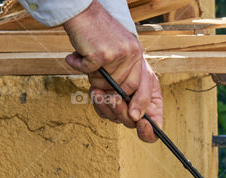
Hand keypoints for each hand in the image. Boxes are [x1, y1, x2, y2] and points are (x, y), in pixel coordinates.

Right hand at [63, 0, 162, 141]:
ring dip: (92, 77)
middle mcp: (134, 55)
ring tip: (88, 62)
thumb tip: (119, 106)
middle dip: (110, 95)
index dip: (141, 107)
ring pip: (106, 84)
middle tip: (97, 91)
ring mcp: (120, 55)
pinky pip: (90, 72)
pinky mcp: (103, 53)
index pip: (146, 89)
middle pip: (126, 91)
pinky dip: (80, 65)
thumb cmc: (96, 36)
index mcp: (139, 58)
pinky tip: (78, 55)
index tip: (134, 118)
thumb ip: (119, 78)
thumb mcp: (114, 57)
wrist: (82, 12)